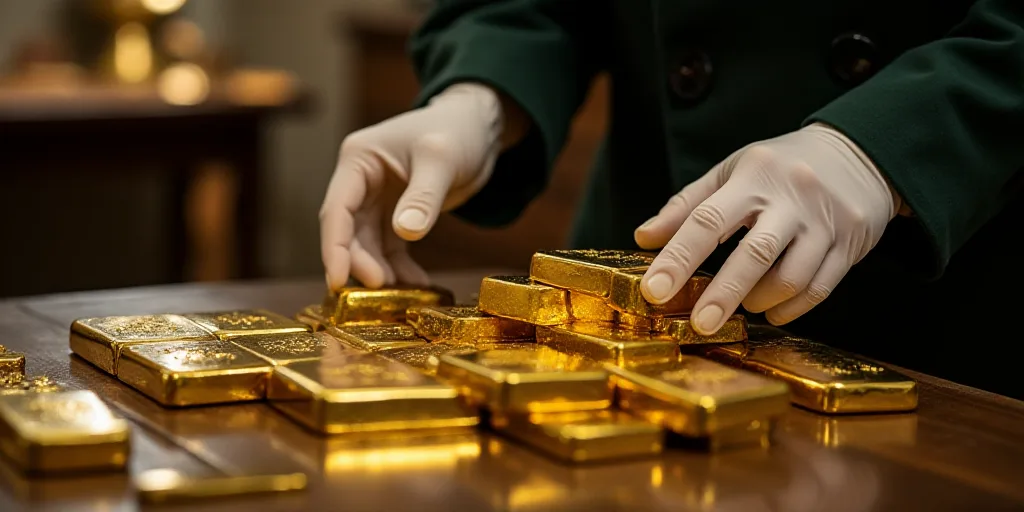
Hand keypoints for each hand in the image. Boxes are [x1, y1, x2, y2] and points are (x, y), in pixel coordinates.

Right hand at [320, 83, 517, 289]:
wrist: (480, 126)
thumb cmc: (458, 129)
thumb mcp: (441, 159)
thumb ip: (423, 195)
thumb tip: (405, 231)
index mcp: (358, 159)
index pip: (337, 209)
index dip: (334, 247)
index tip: (338, 279)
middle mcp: (361, 181)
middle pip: (349, 231)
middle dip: (360, 262)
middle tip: (380, 290)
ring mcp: (378, 199)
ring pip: (368, 243)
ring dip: (379, 269)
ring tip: (399, 293)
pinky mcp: (398, 213)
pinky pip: (391, 246)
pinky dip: (400, 266)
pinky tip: (416, 284)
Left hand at [634, 124, 901, 332]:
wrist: (860, 152)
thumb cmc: (781, 166)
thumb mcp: (732, 171)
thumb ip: (687, 205)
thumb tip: (643, 238)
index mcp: (753, 176)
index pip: (708, 219)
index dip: (678, 257)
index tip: (654, 290)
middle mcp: (791, 198)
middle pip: (755, 253)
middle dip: (724, 294)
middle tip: (700, 324)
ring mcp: (825, 222)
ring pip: (792, 276)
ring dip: (760, 300)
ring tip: (744, 305)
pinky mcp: (851, 243)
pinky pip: (820, 287)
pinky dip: (791, 308)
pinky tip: (772, 311)